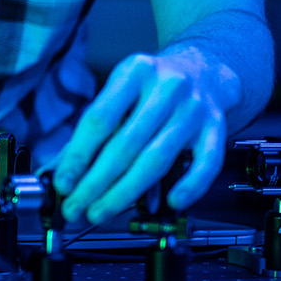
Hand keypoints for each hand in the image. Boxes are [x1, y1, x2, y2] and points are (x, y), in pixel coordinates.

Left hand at [52, 45, 240, 225]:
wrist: (205, 69)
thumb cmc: (152, 86)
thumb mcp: (121, 91)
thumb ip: (94, 129)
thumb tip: (63, 170)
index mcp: (135, 71)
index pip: (100, 119)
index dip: (78, 155)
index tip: (64, 183)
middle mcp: (167, 87)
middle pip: (125, 144)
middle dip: (96, 182)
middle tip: (77, 207)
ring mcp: (195, 109)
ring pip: (157, 159)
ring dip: (125, 192)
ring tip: (102, 211)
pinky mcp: (217, 128)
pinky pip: (206, 163)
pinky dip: (190, 186)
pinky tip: (171, 202)